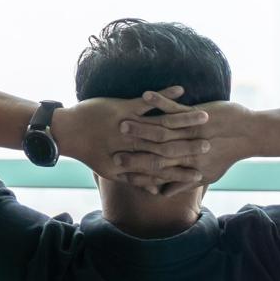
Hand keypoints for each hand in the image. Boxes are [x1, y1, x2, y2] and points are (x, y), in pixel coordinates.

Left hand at [53, 86, 206, 193]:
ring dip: (186, 119)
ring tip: (206, 116)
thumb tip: (154, 191)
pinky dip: (165, 95)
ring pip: (163, 123)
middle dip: (191, 145)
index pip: (163, 169)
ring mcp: (130, 125)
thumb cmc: (90, 152)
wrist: (67, 132)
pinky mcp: (123, 107)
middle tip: (212, 144)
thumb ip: (135, 179)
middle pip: (168, 146)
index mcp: (131, 163)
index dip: (184, 170)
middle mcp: (133, 146)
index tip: (203, 171)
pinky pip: (148, 102)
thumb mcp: (111, 171)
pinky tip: (182, 89)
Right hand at [113, 92, 256, 194]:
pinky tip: (145, 94)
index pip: (156, 170)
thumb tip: (162, 193)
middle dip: (131, 150)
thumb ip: (183, 185)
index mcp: (187, 167)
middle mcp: (187, 151)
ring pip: (161, 130)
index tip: (116, 168)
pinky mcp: (198, 115)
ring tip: (121, 121)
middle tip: (110, 148)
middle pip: (153, 151)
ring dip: (140, 125)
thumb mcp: (207, 175)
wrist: (249, 134)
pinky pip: (175, 108)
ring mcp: (192, 132)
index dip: (135, 170)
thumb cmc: (227, 156)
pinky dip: (160, 101)